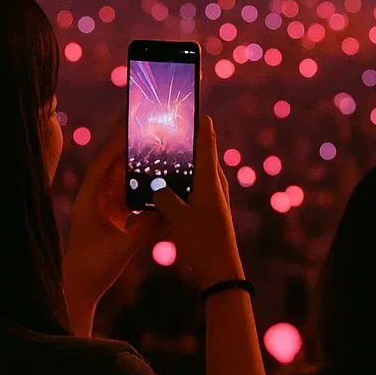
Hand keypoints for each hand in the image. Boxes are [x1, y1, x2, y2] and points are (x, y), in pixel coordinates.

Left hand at [63, 121, 158, 314]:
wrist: (82, 284)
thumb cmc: (94, 266)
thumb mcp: (122, 247)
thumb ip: (144, 228)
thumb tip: (166, 209)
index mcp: (90, 198)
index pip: (104, 163)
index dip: (117, 142)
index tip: (132, 123)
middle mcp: (96, 195)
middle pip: (114, 162)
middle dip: (129, 143)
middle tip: (148, 122)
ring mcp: (105, 203)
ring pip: (123, 174)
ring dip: (138, 159)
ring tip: (158, 141)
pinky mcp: (114, 212)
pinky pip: (131, 189)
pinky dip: (144, 179)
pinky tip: (161, 172)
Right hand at [152, 115, 243, 288]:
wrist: (220, 269)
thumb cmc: (202, 241)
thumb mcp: (177, 218)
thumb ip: (164, 197)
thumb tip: (155, 183)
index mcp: (210, 179)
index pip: (206, 141)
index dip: (199, 122)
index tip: (191, 105)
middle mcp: (215, 183)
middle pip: (200, 152)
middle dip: (186, 138)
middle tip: (167, 125)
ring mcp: (213, 194)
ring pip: (195, 169)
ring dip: (182, 160)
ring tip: (162, 149)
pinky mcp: (208, 206)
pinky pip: (193, 184)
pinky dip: (182, 178)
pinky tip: (165, 181)